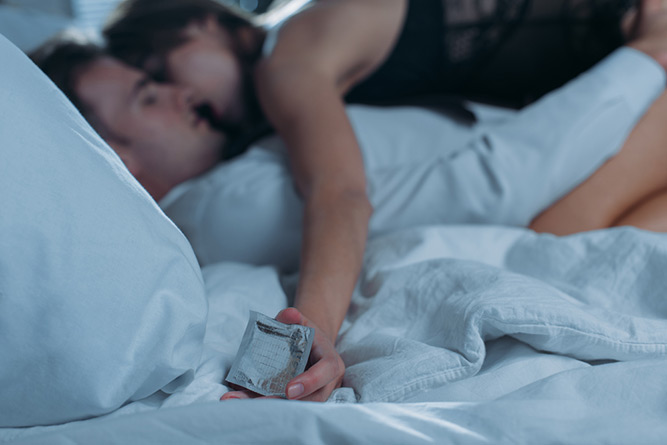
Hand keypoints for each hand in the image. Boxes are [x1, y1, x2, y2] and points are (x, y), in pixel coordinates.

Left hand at [221, 307, 344, 401]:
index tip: (289, 390)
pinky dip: (263, 406)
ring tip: (243, 403)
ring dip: (269, 407)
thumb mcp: (301, 322)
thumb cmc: (306, 334)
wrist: (310, 346)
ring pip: (295, 407)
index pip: (325, 372)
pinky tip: (241, 401)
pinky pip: (283, 407)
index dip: (310, 382)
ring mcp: (314, 395)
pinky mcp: (298, 402)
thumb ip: (293, 317)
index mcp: (330, 361)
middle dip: (283, 403)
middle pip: (310, 399)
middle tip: (258, 403)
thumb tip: (288, 314)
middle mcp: (326, 383)